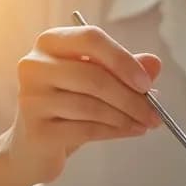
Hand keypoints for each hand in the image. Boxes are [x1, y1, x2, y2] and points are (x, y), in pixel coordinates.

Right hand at [1, 24, 162, 183]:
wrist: (35, 146)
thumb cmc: (68, 107)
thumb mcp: (98, 83)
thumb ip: (125, 70)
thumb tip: (154, 63)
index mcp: (51, 43)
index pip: (90, 39)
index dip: (122, 60)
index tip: (146, 81)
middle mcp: (34, 65)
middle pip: (93, 76)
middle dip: (130, 97)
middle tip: (154, 113)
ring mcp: (31, 98)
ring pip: (90, 105)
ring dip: (125, 117)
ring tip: (144, 124)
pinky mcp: (36, 130)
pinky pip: (85, 129)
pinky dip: (114, 132)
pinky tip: (130, 131)